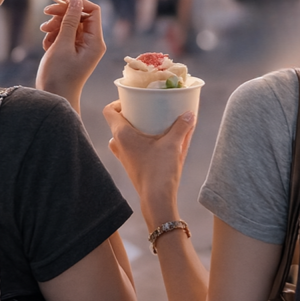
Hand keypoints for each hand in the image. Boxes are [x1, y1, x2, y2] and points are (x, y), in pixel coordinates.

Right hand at [36, 0, 104, 111]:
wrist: (54, 98)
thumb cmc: (59, 75)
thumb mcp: (62, 45)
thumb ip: (69, 21)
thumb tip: (75, 1)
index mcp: (95, 41)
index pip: (93, 11)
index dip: (77, 2)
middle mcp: (91, 43)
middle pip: (79, 16)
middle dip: (62, 13)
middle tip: (46, 14)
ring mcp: (81, 47)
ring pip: (69, 24)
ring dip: (56, 25)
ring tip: (45, 33)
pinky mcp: (71, 51)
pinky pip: (64, 35)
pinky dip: (54, 36)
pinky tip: (47, 45)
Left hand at [102, 100, 195, 226]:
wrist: (157, 199)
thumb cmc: (161, 170)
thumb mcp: (174, 144)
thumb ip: (182, 126)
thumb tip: (190, 113)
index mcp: (122, 134)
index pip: (109, 111)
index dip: (118, 102)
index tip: (133, 101)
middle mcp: (118, 144)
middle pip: (117, 122)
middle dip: (131, 114)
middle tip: (147, 110)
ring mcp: (122, 157)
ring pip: (123, 137)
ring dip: (135, 130)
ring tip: (151, 125)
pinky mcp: (130, 166)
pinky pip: (131, 149)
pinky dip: (140, 143)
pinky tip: (157, 143)